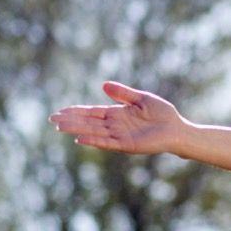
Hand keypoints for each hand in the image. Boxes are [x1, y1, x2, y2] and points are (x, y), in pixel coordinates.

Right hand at [48, 81, 184, 154]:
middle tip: (52, 120)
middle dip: (71, 121)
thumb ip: (123, 93)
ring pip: (94, 132)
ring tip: (60, 127)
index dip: (76, 112)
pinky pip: (107, 143)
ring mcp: (120, 136)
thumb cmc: (163, 114)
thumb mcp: (141, 99)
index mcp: (117, 114)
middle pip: (89, 122)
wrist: (177, 129)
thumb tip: (103, 85)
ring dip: (77, 130)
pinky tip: (81, 139)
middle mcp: (116, 126)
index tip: (60, 111)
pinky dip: (94, 141)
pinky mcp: (128, 145)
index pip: (92, 112)